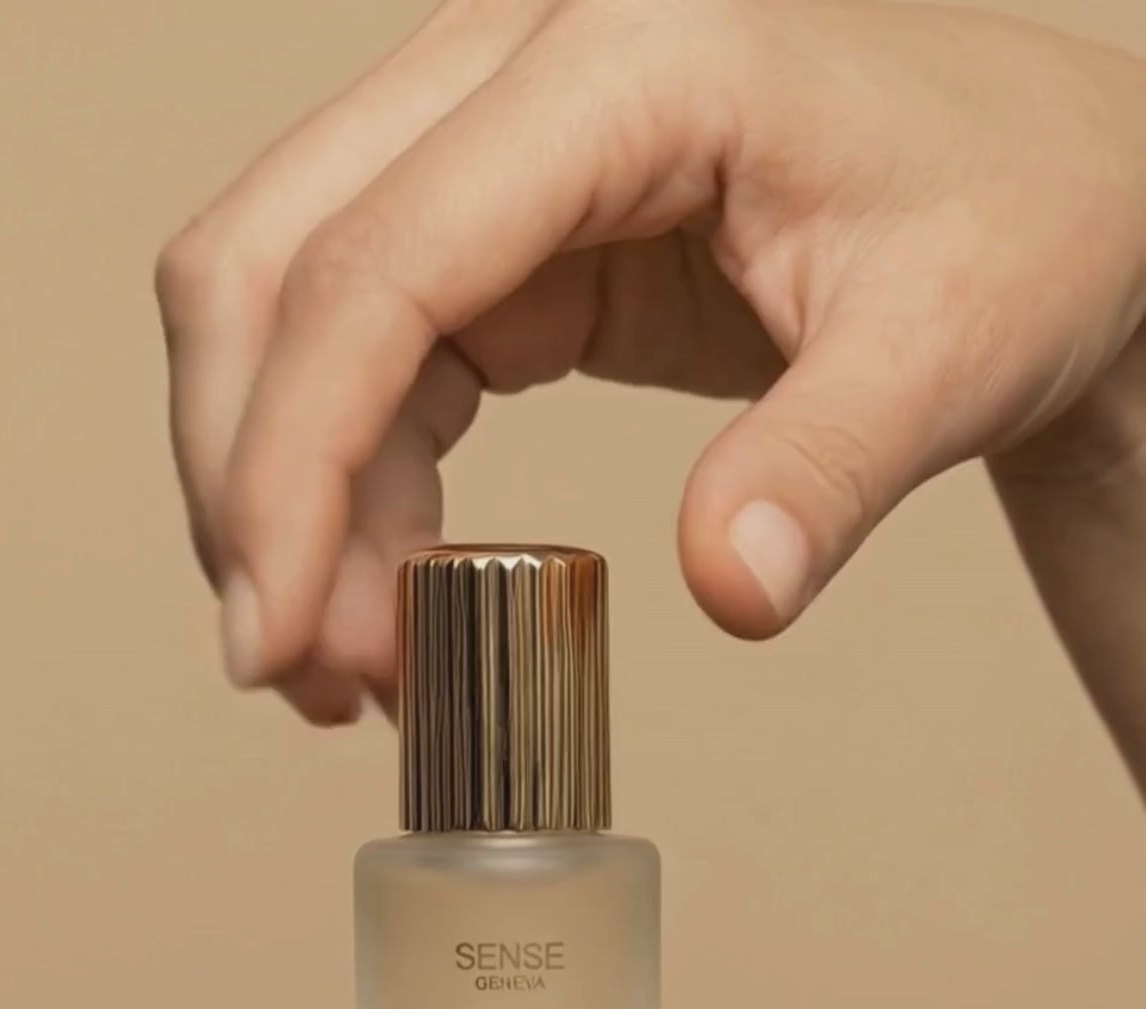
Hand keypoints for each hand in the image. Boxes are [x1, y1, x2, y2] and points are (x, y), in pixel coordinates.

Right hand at [156, 0, 1145, 720]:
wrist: (1036, 192)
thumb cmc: (1014, 218)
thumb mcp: (949, 340)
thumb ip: (832, 462)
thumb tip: (730, 589)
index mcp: (622, 58)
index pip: (376, 264)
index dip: (294, 463)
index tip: (285, 636)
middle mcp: (515, 73)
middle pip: (265, 266)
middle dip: (247, 484)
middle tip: (294, 671)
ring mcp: (491, 153)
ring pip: (283, 316)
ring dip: (281, 500)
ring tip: (347, 670)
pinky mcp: (499, 243)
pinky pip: (363, 359)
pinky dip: (347, 490)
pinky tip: (386, 597)